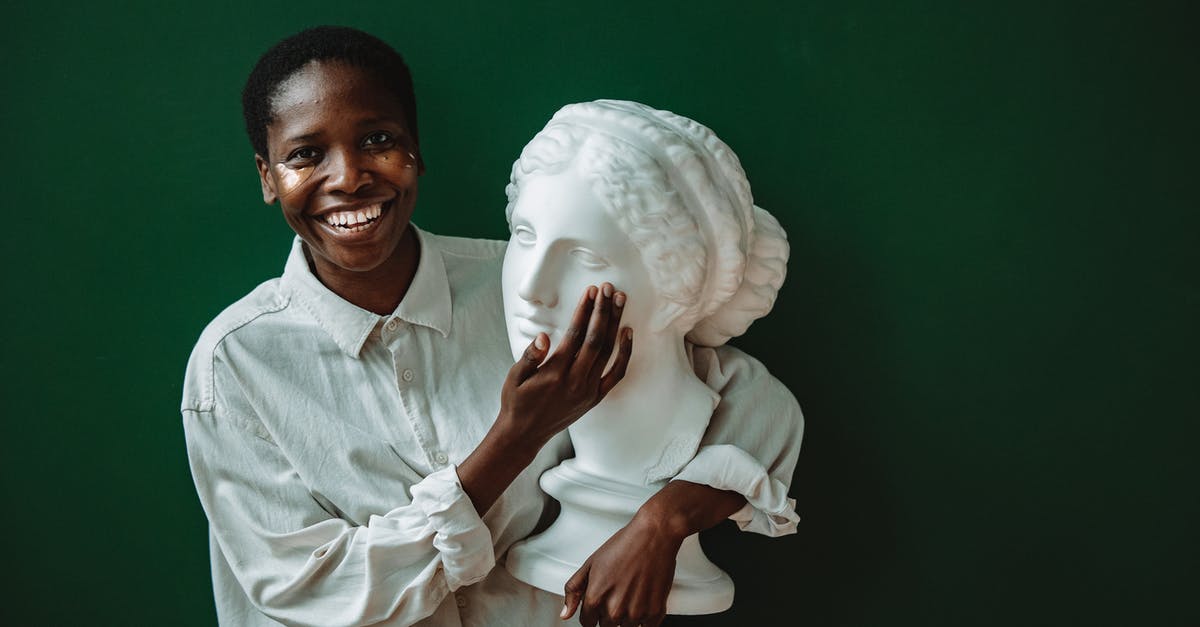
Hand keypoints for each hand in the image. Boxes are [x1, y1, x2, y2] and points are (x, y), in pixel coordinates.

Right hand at [498, 283, 632, 447]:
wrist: (525, 434)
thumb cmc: (517, 402)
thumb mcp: (515, 377)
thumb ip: (530, 356)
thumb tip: (543, 337)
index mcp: (555, 372)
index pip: (575, 334)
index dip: (584, 310)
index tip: (591, 291)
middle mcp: (576, 381)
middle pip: (596, 338)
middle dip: (603, 310)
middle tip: (609, 288)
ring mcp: (588, 390)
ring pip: (608, 351)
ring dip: (615, 324)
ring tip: (620, 301)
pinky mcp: (595, 398)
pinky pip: (616, 373)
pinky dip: (625, 353)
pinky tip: (627, 333)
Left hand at [560, 512, 681, 626]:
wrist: (654, 536)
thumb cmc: (624, 545)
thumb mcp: (590, 564)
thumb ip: (574, 590)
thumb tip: (565, 613)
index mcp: (595, 598)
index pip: (587, 623)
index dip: (592, 613)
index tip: (599, 604)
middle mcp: (615, 610)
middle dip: (609, 614)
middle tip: (618, 592)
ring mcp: (636, 613)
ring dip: (627, 616)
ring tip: (632, 592)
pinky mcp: (655, 613)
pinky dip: (645, 616)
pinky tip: (644, 597)